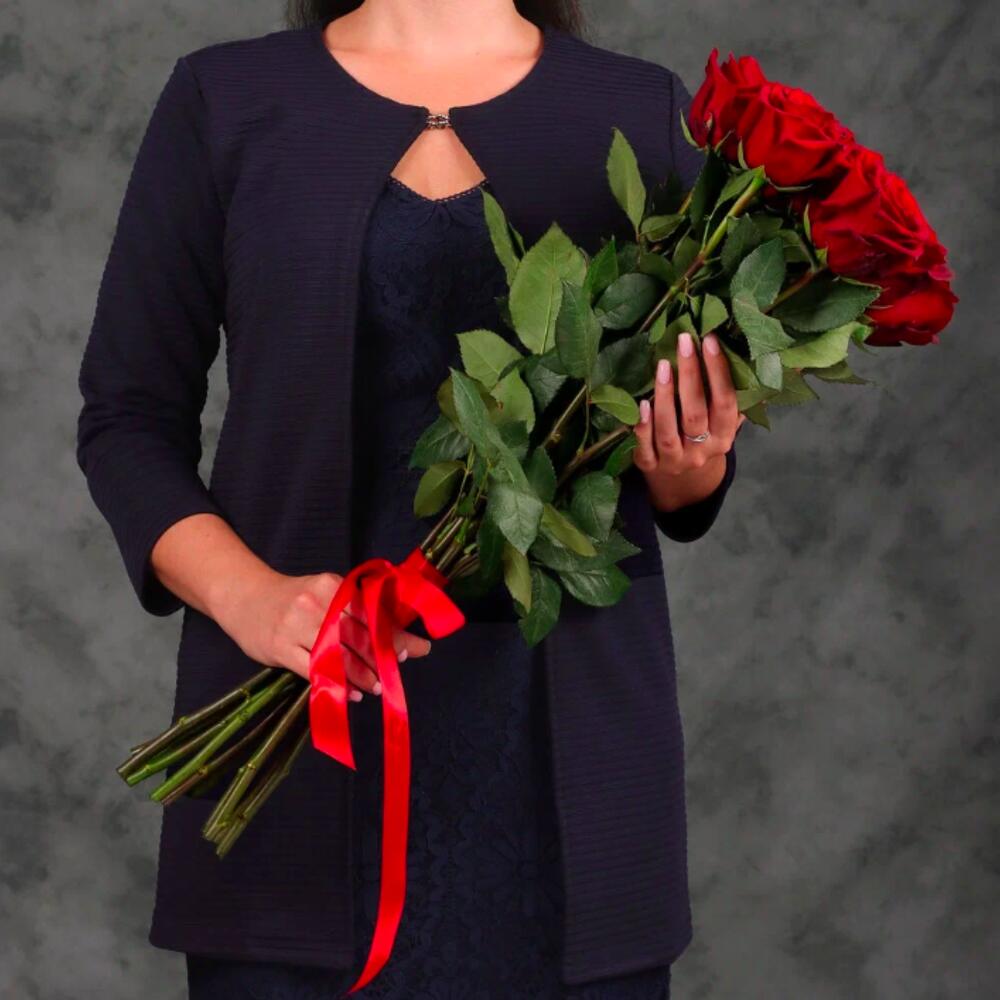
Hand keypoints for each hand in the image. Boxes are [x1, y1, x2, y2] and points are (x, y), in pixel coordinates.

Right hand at [213, 569, 431, 698]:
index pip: (372, 613)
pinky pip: (315, 670)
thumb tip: (393, 631)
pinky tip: (352, 694)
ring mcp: (297, 627)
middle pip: (359, 635)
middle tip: (398, 669)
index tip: (419, 648)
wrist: (243, 596)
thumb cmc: (292, 597)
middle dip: (384, 655)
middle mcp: (317, 604)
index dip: (396, 634)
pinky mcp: (281, 648)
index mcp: (332, 587)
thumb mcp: (324, 591)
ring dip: (364, 674)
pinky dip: (337, 684)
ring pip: (339, 655)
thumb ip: (353, 608)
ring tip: (379, 687)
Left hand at [633, 331, 746, 511]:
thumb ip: (738, 397)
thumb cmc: (705, 440)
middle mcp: (702, 451)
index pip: (726, 402)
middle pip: (696, 413)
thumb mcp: (724, 423)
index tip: (710, 341)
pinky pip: (645, 447)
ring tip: (662, 366)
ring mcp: (675, 461)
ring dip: (665, 397)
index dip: (719, 372)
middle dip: (690, 375)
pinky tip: (642, 403)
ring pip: (669, 430)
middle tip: (684, 341)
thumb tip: (761, 357)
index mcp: (724, 437)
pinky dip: (643, 426)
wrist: (684, 485)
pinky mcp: (650, 466)